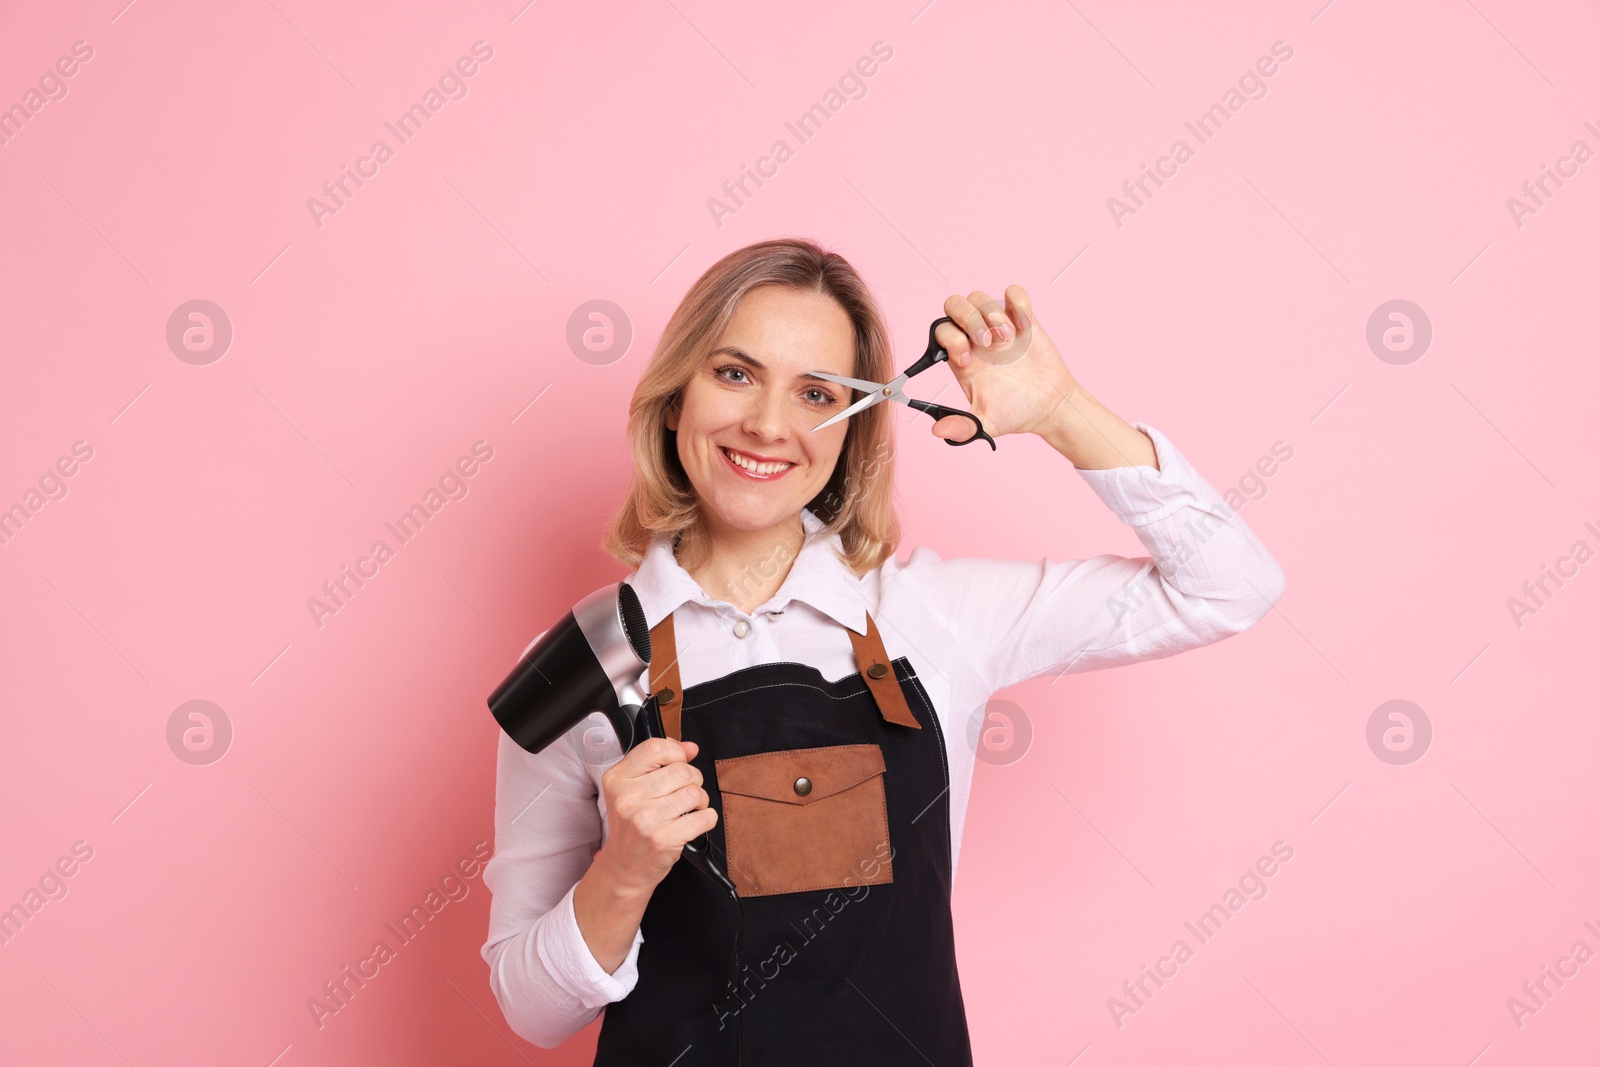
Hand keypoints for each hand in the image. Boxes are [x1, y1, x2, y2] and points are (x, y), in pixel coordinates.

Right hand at [595, 737, 717, 896]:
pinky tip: (693, 823)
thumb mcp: (632, 789)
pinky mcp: (664, 839)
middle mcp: (628, 797)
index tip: (679, 761)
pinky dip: (707, 818)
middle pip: (682, 770)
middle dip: (692, 779)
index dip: (675, 752)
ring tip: (688, 809)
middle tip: (684, 792)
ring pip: (695, 792)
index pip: (655, 748)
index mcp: (617, 779)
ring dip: (700, 800)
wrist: (623, 867)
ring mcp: (645, 819)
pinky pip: (704, 817)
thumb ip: (658, 762)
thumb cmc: (631, 826)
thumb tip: (690, 747)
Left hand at [932, 285, 1082, 440]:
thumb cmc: (1015, 412)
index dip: (949, 339)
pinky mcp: (1024, 319)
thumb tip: (938, 432)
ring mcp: (1000, 326)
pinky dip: (1018, 303)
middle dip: (967, 319)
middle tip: (986, 343)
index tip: (966, 360)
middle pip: (954, 304)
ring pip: (980, 297)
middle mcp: (976, 337)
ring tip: (1007, 341)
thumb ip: (962, 427)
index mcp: (962, 357)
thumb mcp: (986, 423)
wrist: (1050, 406)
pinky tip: (1024, 328)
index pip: (940, 330)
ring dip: (991, 315)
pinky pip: (1014, 293)